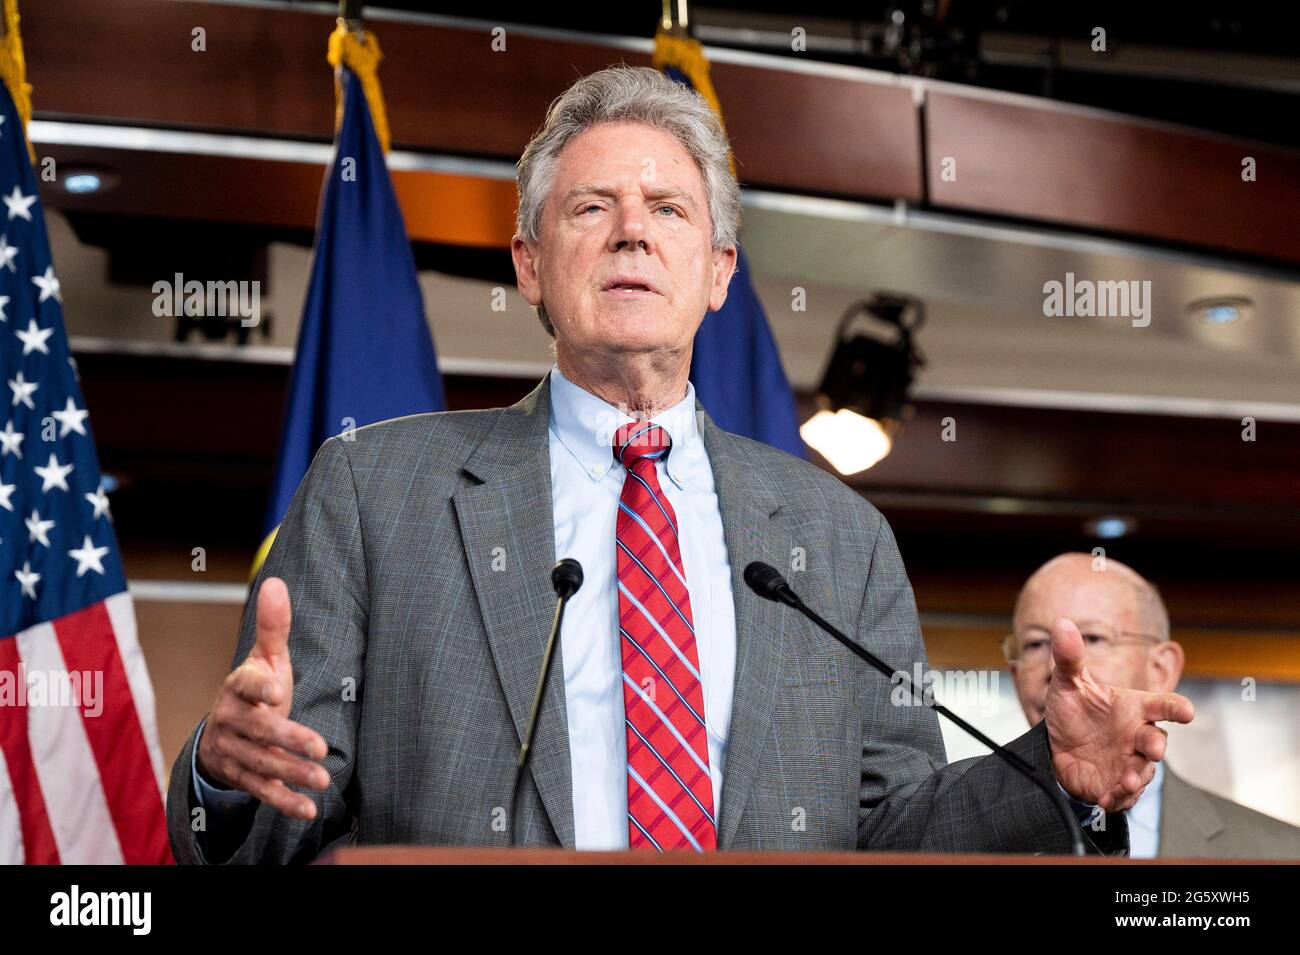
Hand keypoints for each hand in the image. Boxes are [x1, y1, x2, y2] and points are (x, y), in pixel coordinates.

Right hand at [197, 577, 329, 819]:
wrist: (223, 731)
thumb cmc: (256, 688)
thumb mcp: (266, 658)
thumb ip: (274, 626)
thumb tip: (275, 581)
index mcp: (238, 686)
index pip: (246, 685)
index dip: (259, 687)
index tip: (279, 690)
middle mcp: (231, 719)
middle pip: (259, 731)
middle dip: (288, 740)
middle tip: (320, 749)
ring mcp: (233, 750)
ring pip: (260, 763)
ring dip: (291, 774)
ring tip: (322, 781)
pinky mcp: (239, 776)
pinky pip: (259, 790)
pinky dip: (283, 802)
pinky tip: (307, 809)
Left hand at [1044, 617, 1193, 812]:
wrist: (1056, 742)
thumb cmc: (1074, 708)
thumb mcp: (1067, 682)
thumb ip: (1069, 656)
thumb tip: (1061, 624)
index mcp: (1134, 708)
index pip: (1161, 705)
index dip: (1175, 707)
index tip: (1186, 711)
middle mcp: (1137, 735)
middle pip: (1157, 741)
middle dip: (1156, 746)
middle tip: (1153, 749)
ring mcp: (1128, 761)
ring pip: (1144, 772)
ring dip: (1137, 777)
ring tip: (1126, 781)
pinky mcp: (1115, 784)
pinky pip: (1124, 796)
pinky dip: (1119, 798)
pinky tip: (1107, 798)